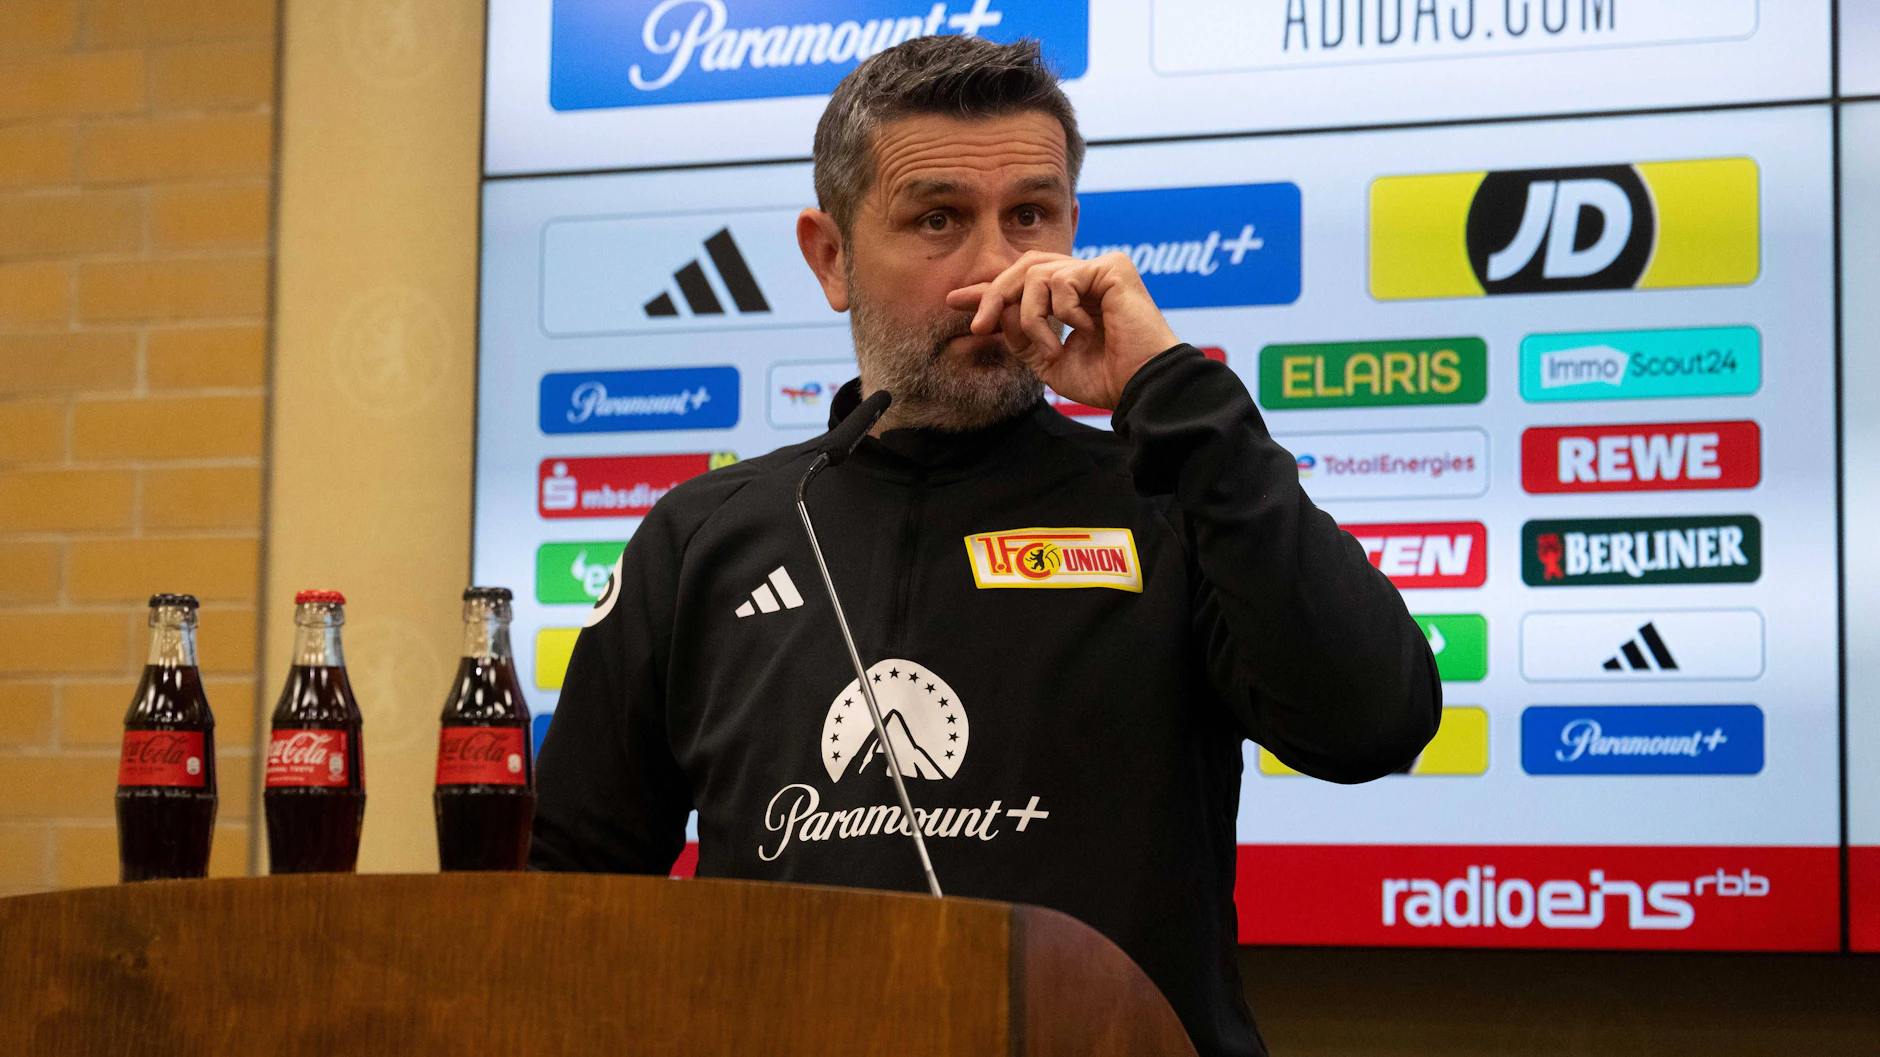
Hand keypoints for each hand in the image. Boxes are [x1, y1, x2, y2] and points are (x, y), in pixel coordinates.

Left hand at [945, 251, 1179, 411]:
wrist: (1140, 387)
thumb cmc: (1106, 378)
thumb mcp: (1049, 360)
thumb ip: (1021, 336)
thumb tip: (992, 314)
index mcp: (1072, 298)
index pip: (1024, 282)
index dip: (989, 290)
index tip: (955, 301)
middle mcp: (1086, 278)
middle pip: (1025, 266)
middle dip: (994, 294)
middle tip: (980, 325)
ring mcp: (1100, 270)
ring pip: (1036, 274)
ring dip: (1032, 317)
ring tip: (1051, 348)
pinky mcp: (1113, 268)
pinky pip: (1063, 280)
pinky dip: (1062, 312)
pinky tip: (1084, 332)